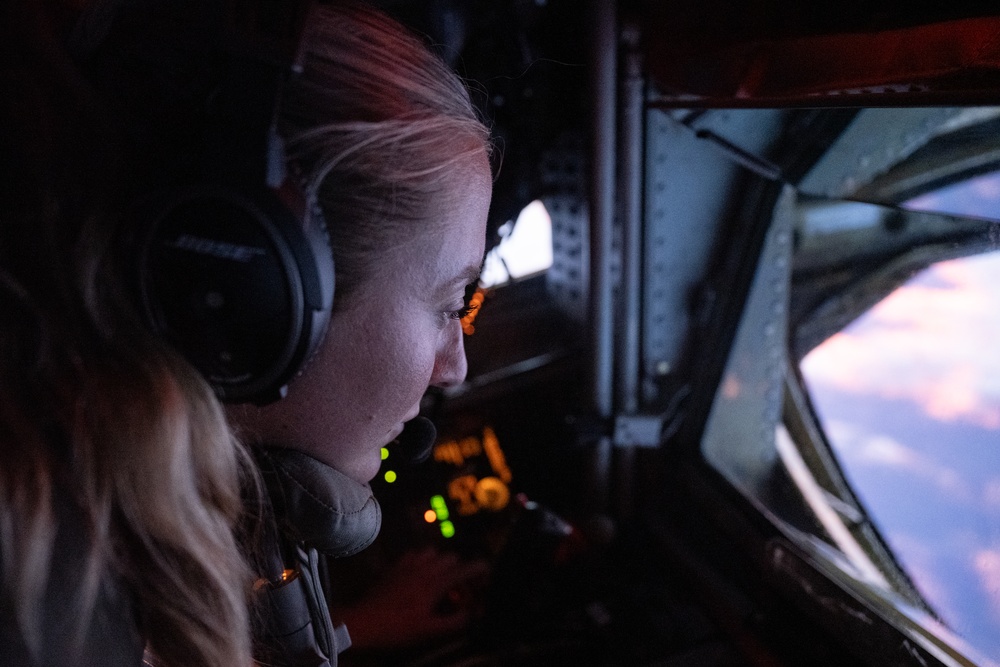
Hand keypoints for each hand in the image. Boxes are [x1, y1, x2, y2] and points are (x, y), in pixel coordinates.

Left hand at [333, 547, 489, 650]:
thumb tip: (472, 614)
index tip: (488, 570)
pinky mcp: (394, 567)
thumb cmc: (397, 629)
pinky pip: (413, 554)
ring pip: (432, 552)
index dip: (478, 569)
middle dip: (459, 569)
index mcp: (434, 584)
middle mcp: (423, 569)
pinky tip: (418, 573)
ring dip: (440, 562)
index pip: (463, 570)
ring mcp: (407, 565)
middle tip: (460, 586)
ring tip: (440, 579)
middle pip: (450, 558)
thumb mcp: (429, 631)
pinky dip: (421, 560)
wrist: (362, 622)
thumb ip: (455, 622)